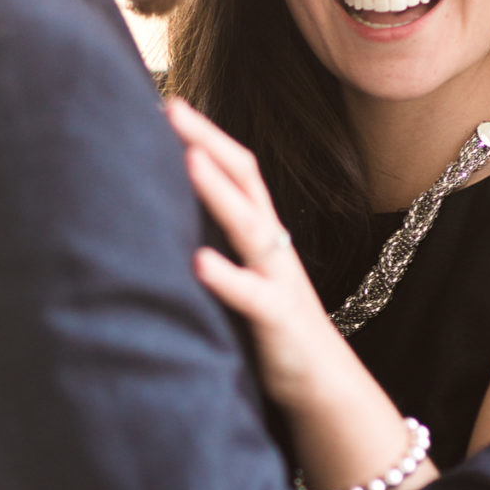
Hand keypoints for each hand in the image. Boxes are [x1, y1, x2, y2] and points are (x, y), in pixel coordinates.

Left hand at [168, 97, 349, 407]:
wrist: (326, 387)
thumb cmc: (271, 329)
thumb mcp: (242, 278)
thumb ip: (216, 246)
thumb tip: (163, 219)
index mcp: (261, 234)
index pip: (236, 171)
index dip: (205, 136)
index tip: (166, 103)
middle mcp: (272, 247)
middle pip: (246, 179)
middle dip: (209, 141)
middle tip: (170, 107)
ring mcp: (279, 280)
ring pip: (252, 227)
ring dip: (220, 193)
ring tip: (188, 160)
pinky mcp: (279, 320)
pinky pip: (253, 296)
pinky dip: (227, 278)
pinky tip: (197, 263)